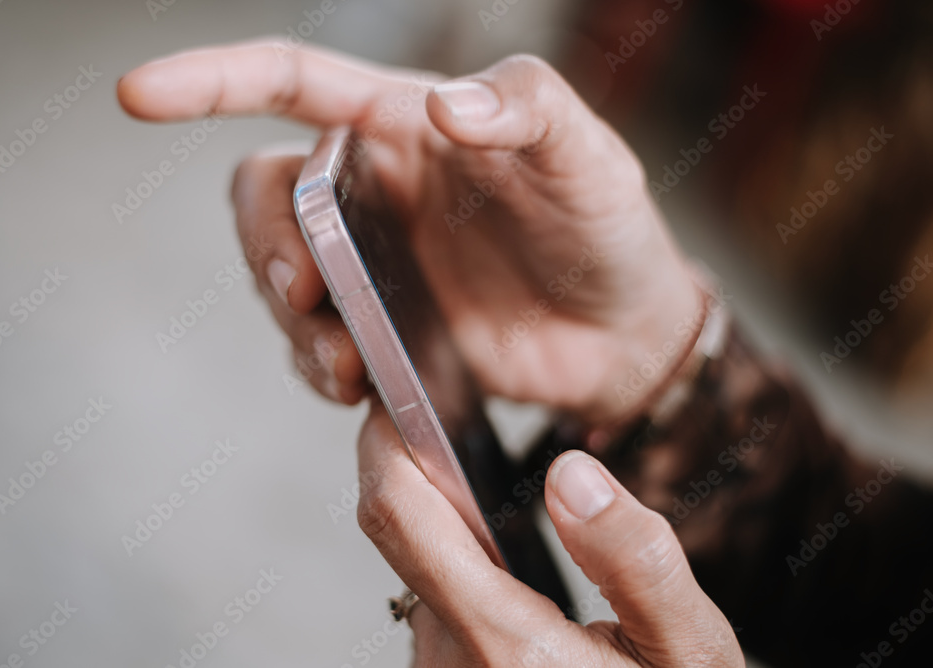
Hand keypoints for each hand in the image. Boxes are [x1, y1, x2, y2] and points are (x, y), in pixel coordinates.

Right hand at [117, 40, 699, 423]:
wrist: (622, 336)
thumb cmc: (607, 229)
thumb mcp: (587, 156)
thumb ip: (527, 109)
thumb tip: (447, 105)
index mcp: (407, 124)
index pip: (292, 82)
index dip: (211, 80)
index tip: (138, 94)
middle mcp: (374, 186)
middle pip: (262, 193)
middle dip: (260, 242)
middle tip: (302, 290)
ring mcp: (372, 261)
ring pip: (278, 275)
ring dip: (288, 318)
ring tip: (341, 361)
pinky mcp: (380, 327)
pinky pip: (313, 340)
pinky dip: (314, 364)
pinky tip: (354, 383)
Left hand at [356, 400, 742, 666]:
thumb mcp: (686, 650)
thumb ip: (633, 559)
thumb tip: (570, 473)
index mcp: (503, 647)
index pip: (400, 517)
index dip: (386, 443)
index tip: (393, 393)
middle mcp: (447, 663)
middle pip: (396, 533)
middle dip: (407, 464)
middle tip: (435, 411)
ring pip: (411, 565)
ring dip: (430, 511)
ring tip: (466, 469)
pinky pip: (428, 598)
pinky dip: (445, 553)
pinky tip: (487, 540)